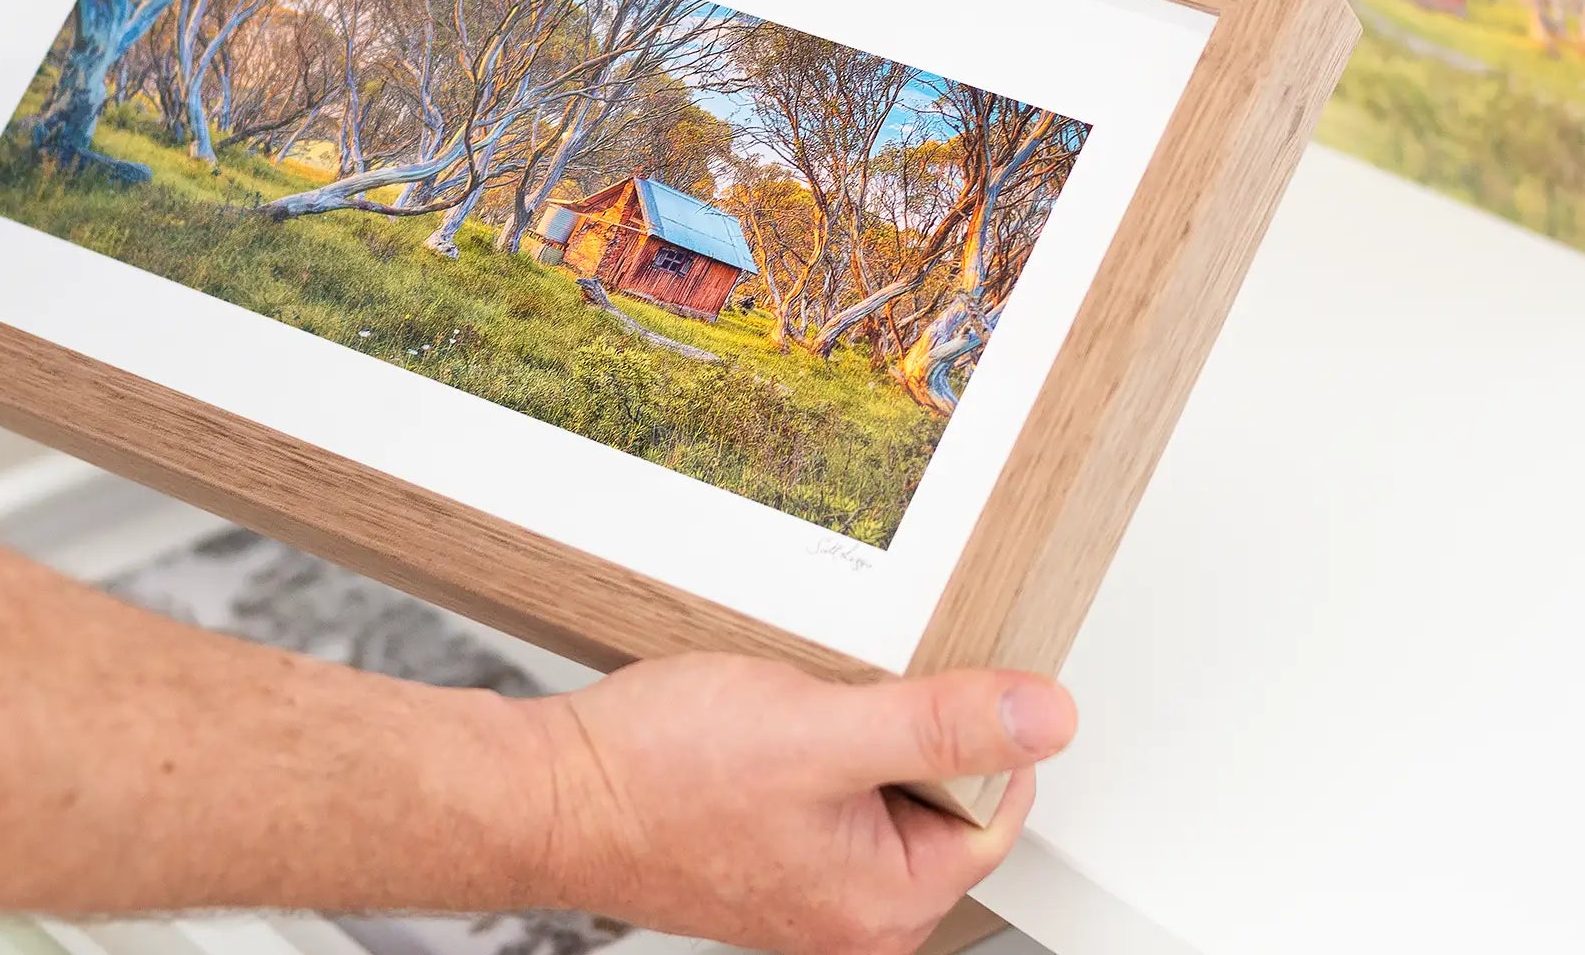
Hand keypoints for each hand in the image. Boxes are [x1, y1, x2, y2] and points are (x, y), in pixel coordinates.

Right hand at [532, 654, 1072, 954]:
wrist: (551, 789)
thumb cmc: (662, 776)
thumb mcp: (821, 730)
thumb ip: (940, 724)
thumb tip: (1047, 717)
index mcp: (887, 906)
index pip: (993, 807)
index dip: (966, 730)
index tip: (914, 686)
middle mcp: (853, 913)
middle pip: (938, 795)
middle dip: (897, 727)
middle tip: (833, 700)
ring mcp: (808, 884)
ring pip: (878, 781)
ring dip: (847, 728)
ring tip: (787, 710)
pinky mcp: (769, 853)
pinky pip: (826, 786)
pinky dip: (806, 742)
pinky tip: (759, 723)